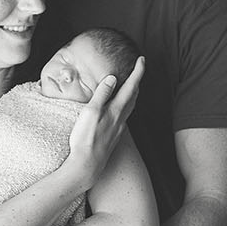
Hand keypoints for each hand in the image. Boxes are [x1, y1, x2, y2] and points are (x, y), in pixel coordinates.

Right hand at [64, 55, 143, 191]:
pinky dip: (127, 105)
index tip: (142, 60)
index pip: (131, 86)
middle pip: (134, 96)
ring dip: (133, 93)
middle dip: (137, 81)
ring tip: (132, 85)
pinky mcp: (114, 136)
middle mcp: (121, 119)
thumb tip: (112, 77)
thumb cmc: (85, 139)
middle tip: (138, 69)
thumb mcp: (90, 112)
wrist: (86, 166)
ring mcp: (119, 128)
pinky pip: (125, 115)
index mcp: (116, 110)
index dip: (138, 72)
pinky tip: (120, 108)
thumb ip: (102, 94)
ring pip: (131, 106)